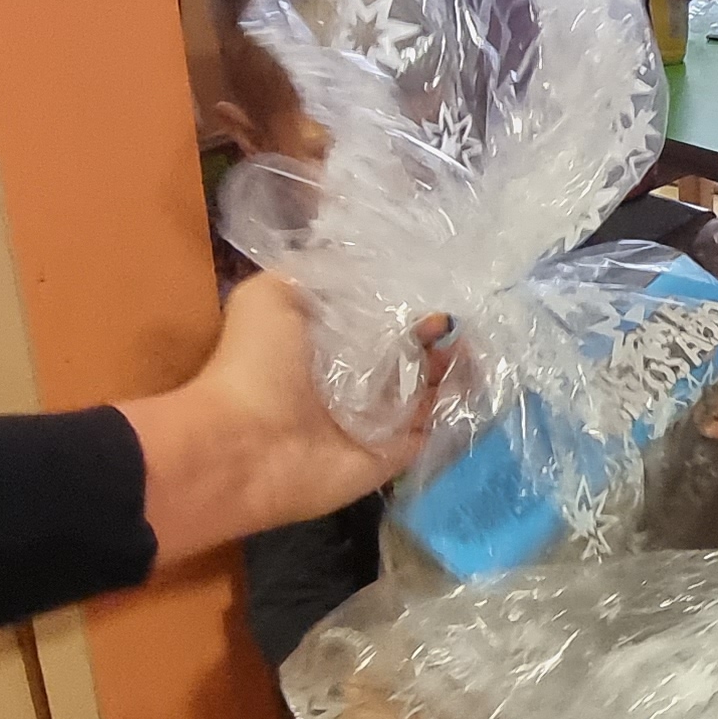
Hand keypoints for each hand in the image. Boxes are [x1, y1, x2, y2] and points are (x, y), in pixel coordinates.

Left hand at [123, 286, 451, 566]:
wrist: (246, 445)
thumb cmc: (255, 364)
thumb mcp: (269, 295)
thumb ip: (311, 274)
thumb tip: (365, 266)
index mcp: (322, 347)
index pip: (374, 321)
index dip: (402, 302)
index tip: (429, 285)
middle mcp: (350, 383)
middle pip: (406, 354)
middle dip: (432, 333)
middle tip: (452, 318)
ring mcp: (374, 420)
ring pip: (427, 389)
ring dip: (450, 365)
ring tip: (468, 342)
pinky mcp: (393, 453)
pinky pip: (435, 427)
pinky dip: (456, 403)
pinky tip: (472, 375)